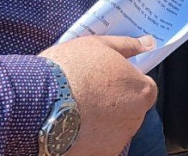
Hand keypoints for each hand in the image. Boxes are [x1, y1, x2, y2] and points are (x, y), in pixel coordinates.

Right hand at [37, 35, 157, 155]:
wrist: (39, 102)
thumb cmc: (70, 70)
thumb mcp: (100, 45)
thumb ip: (128, 46)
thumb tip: (148, 43)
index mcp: (141, 92)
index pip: (144, 88)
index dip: (126, 83)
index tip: (108, 79)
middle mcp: (135, 119)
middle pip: (130, 109)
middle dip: (113, 102)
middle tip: (88, 92)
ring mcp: (116, 140)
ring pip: (113, 129)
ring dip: (101, 120)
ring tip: (76, 109)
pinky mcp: (98, 154)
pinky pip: (97, 144)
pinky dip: (87, 137)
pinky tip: (71, 125)